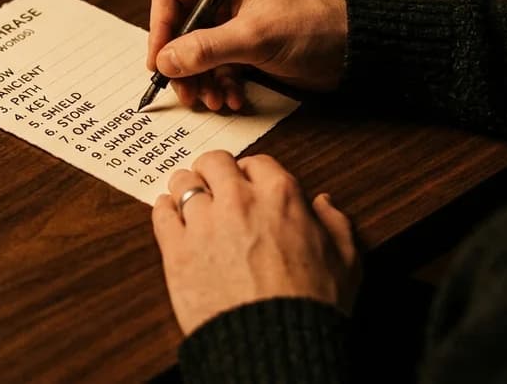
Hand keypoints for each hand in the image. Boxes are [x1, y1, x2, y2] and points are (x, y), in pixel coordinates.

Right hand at [147, 0, 347, 110]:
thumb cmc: (312, 26)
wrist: (356, 49)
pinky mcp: (247, 45)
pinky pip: (219, 66)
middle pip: (181, 28)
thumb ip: (207, 48)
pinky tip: (233, 99)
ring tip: (214, 101)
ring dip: (201, 80)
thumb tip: (165, 60)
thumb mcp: (254, 37)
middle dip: (182, 64)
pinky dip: (221, 84)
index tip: (159, 62)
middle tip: (186, 93)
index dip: (160, 29)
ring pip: (198, 52)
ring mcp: (235, 20)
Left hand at [152, 150, 360, 335]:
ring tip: (188, 199)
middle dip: (214, 171)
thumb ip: (335, 224)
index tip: (247, 183)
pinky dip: (164, 210)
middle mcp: (238, 201)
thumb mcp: (345, 261)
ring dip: (186, 188)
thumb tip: (324, 204)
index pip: (256, 162)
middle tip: (214, 185)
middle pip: (213, 162)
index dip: (251, 173)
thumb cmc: (310, 306)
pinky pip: (161, 213)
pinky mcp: (177, 250)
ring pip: (183, 183)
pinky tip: (169, 214)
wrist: (274, 344)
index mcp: (280, 196)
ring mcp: (204, 223)